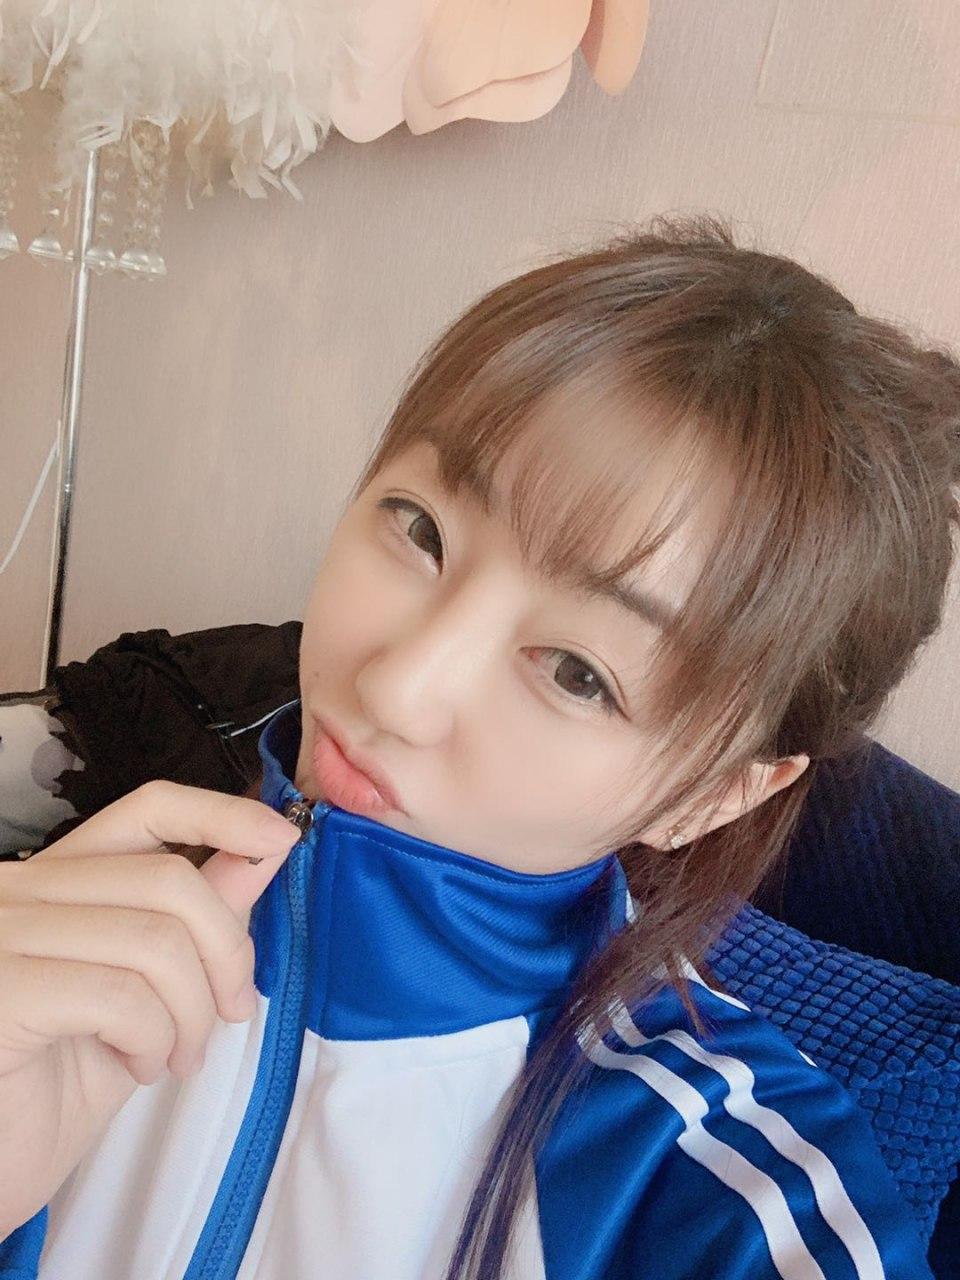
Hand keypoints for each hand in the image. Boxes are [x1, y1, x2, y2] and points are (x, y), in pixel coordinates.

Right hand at [0, 780, 299, 1236]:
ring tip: (178, 1056)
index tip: (280, 838)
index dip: (222, 814)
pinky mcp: (2, 991)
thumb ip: (194, 920)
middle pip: (170, 878)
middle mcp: (19, 890)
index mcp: (57, 878)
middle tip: (231, 1012)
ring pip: (156, 939)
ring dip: (193, 1010)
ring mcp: (3, 935)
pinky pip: (120, 994)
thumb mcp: (145, 994)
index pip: (148, 808)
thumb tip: (261, 855)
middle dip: (227, 950)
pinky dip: (153, 1037)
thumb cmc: (55, 1086)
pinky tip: (139, 1067)